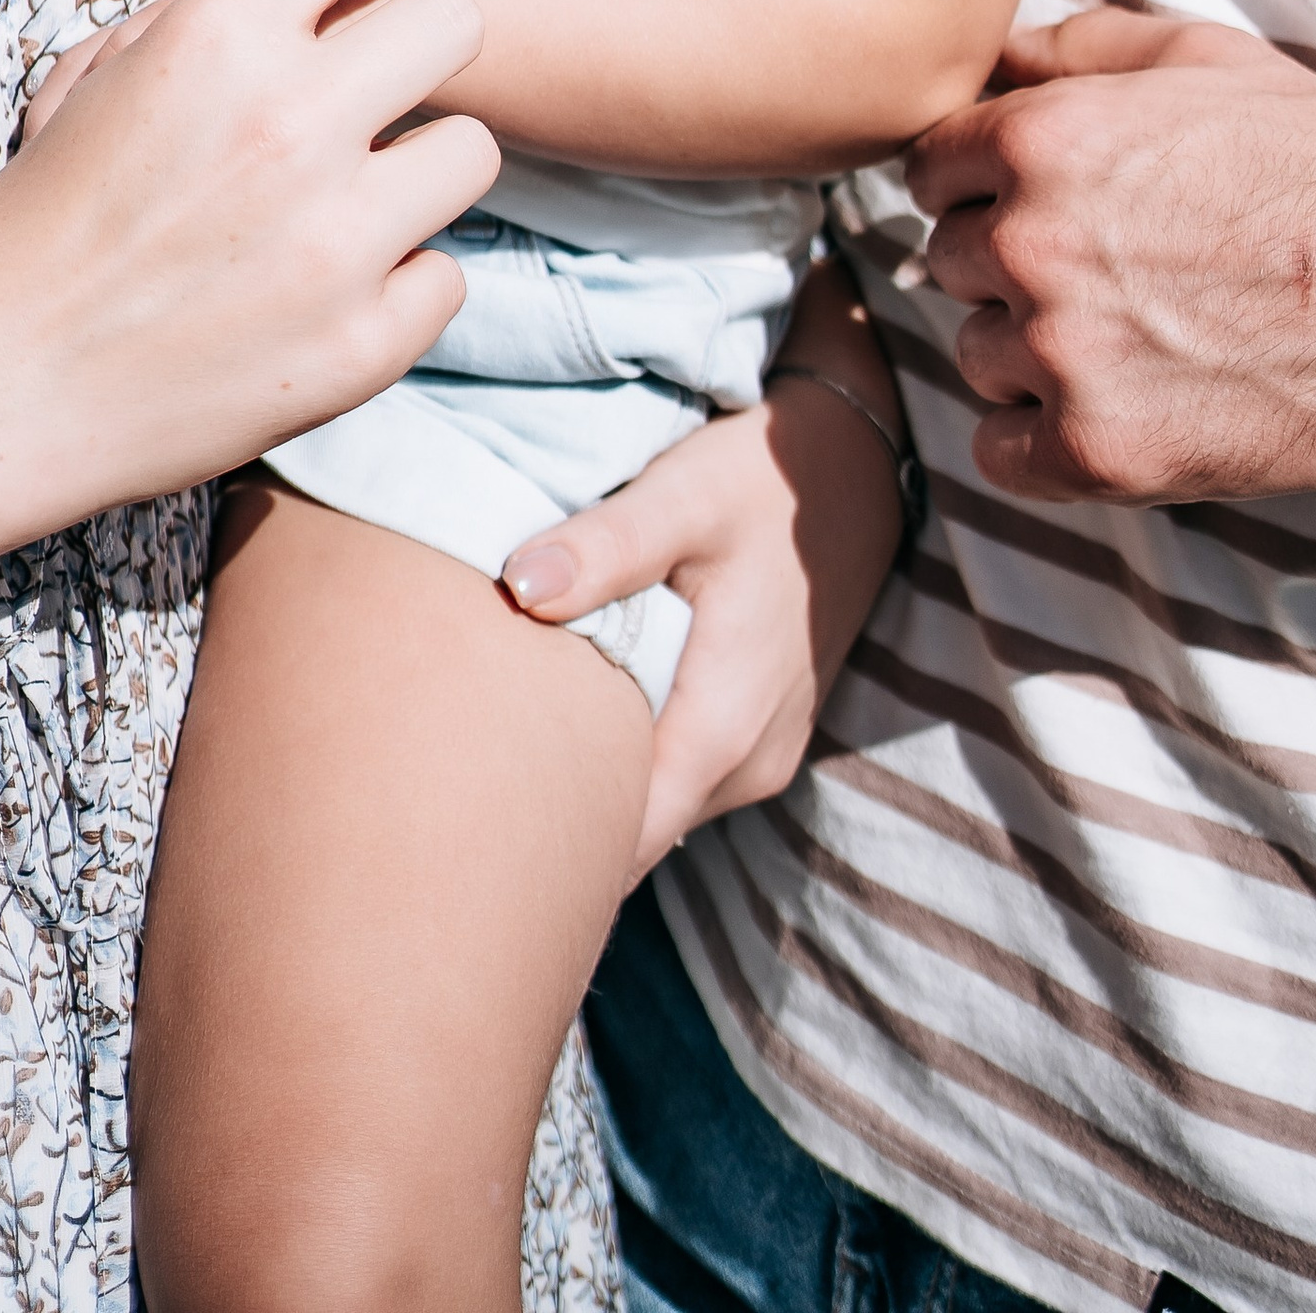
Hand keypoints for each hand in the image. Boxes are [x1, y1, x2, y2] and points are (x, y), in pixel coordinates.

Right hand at [0, 0, 499, 542]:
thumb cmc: (36, 229)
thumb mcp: (94, 83)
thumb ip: (201, 22)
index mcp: (218, 37)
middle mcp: (292, 122)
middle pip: (455, 23)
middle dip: (423, 45)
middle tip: (383, 86)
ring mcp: (338, 239)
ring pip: (472, 152)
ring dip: (418, 171)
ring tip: (349, 203)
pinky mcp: (363, 343)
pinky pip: (444, 277)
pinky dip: (395, 287)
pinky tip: (327, 297)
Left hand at [498, 264, 904, 877]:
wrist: (855, 468)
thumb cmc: (760, 481)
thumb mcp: (682, 498)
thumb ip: (605, 548)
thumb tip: (518, 589)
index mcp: (724, 728)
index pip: (624, 842)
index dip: (547, 847)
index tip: (464, 827)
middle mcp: (749, 765)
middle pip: (636, 834)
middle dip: (557, 827)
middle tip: (459, 799)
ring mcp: (762, 755)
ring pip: (660, 807)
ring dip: (596, 788)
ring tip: (506, 757)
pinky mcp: (760, 734)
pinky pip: (684, 775)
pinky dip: (634, 759)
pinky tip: (580, 720)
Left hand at [909, 4, 1315, 501]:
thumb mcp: (1199, 56)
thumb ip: (1071, 45)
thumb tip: (986, 59)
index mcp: (1041, 140)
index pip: (931, 168)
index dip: (985, 184)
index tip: (1047, 203)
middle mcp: (1033, 243)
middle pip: (951, 262)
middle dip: (1014, 263)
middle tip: (1114, 269)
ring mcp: (1063, 354)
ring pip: (978, 354)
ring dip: (1033, 351)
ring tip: (1138, 333)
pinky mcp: (1100, 453)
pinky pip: (1002, 452)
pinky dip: (1044, 439)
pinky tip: (1119, 405)